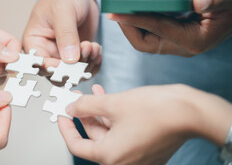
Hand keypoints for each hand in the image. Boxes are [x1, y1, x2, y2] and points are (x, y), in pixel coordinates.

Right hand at [23, 0, 100, 67]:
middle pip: (58, 74)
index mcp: (34, 42)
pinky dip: (94, 63)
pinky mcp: (78, 55)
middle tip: (87, 48)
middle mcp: (47, 52)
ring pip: (74, 74)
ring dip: (87, 64)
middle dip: (75, 66)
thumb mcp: (63, 11)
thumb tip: (69, 59)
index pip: (41, 64)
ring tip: (93, 46)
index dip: (56, 68)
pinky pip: (86, 68)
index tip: (73, 62)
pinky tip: (97, 50)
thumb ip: (66, 34)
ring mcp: (63, 55)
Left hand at [58, 84, 231, 164]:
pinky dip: (114, 116)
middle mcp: (122, 161)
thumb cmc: (155, 110)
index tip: (61, 113)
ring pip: (108, 132)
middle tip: (77, 97)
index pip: (77, 145)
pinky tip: (110, 99)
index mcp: (110, 156)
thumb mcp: (112, 103)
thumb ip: (86, 106)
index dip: (65, 127)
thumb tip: (71, 107)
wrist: (189, 111)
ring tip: (93, 93)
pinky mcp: (145, 147)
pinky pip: (122, 132)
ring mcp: (136, 156)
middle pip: (94, 137)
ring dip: (99, 112)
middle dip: (84, 114)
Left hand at [107, 0, 231, 56]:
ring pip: (145, 40)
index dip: (134, 19)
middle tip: (113, 8)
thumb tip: (199, 1)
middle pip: (144, 43)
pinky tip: (131, 10)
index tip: (114, 11)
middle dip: (127, 27)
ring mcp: (179, 44)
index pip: (158, 29)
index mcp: (196, 40)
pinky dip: (138, 23)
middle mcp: (184, 47)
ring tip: (118, 7)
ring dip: (130, 25)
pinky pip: (150, 34)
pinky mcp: (175, 38)